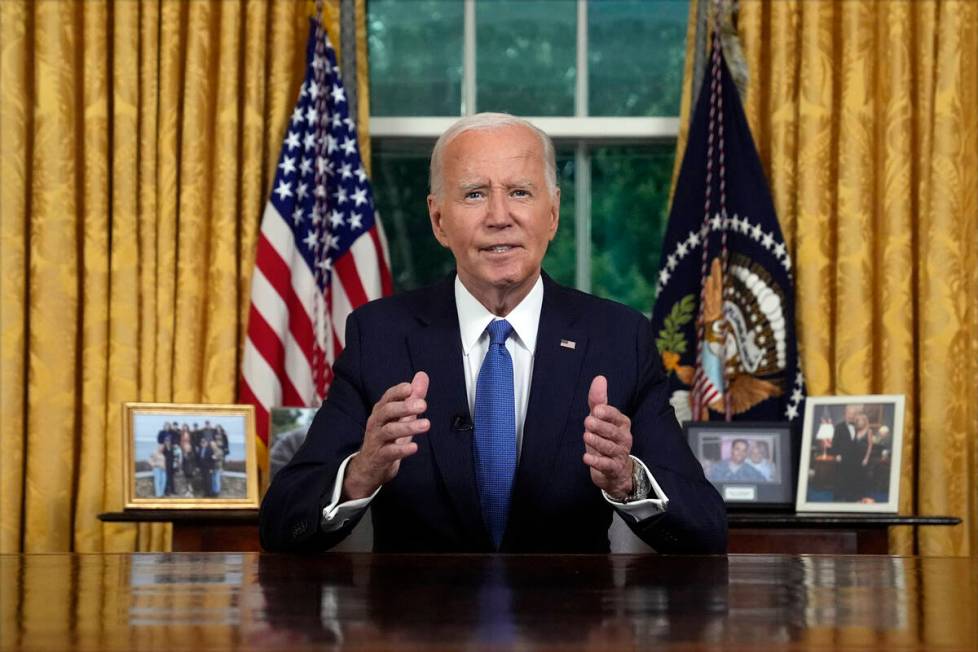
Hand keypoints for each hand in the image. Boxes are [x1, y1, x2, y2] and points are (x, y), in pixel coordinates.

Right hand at [343, 371, 429, 499]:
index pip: (387, 398)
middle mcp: (376, 423)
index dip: (397, 392)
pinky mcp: (379, 457)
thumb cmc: (387, 437)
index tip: (410, 388)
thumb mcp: (401, 416)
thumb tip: (422, 375)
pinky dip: (402, 450)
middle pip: (387, 411)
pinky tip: (414, 447)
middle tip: (423, 405)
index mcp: (382, 411)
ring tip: (426, 425)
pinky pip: (389, 452)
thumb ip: (413, 397)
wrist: (370, 466)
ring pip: (389, 431)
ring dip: (408, 427)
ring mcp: (376, 440)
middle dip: (404, 407)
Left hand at [582, 375, 633, 499]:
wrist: (616, 470)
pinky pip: (606, 465)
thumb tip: (599, 378)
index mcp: (622, 424)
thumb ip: (598, 400)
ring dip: (597, 442)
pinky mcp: (613, 469)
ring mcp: (619, 454)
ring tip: (586, 436)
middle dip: (601, 427)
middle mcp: (624, 438)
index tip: (596, 410)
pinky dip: (596, 462)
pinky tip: (586, 458)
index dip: (607, 413)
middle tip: (588, 422)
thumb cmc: (606, 438)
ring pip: (609, 448)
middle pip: (613, 432)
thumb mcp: (601, 419)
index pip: (616, 416)